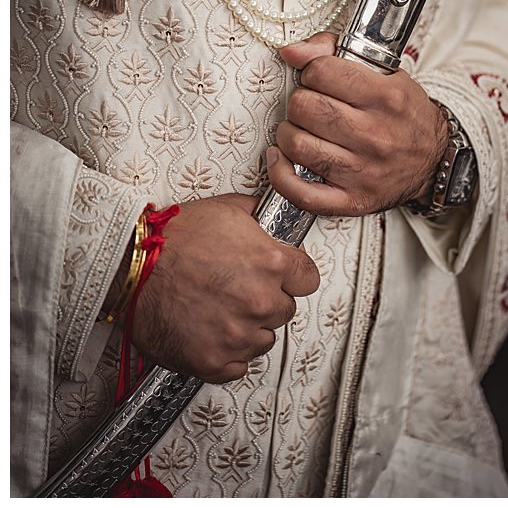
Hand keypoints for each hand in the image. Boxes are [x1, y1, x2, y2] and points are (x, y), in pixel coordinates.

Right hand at [132, 193, 320, 382]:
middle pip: (285, 311)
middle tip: (239, 291)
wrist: (129, 266)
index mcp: (271, 264)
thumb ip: (262, 218)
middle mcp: (259, 302)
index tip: (283, 278)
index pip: (308, 279)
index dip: (294, 277)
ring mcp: (236, 335)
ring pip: (264, 340)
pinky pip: (238, 367)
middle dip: (267, 301)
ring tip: (221, 311)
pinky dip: (228, 355)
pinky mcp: (212, 361)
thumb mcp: (228, 210)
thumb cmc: (172, 238)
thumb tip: (276, 222)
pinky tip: (213, 334)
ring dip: (249, 329)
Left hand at [267, 32, 448, 215]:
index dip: (312, 71)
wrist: (434, 160)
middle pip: (304, 107)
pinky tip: (282, 159)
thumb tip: (291, 51)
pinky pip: (300, 192)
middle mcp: (377, 135)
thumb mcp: (386, 73)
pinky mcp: (352, 199)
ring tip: (302, 129)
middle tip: (311, 104)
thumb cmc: (405, 115)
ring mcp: (364, 171)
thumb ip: (335, 53)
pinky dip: (280, 174)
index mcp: (387, 98)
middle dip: (300, 100)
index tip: (319, 79)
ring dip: (289, 132)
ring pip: (297, 145)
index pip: (321, 72)